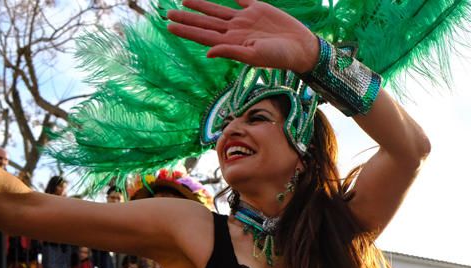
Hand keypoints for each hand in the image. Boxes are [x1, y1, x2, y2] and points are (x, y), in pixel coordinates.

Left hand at [166, 0, 319, 72]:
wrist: (302, 48)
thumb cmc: (280, 57)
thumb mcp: (255, 57)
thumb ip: (231, 52)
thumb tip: (207, 52)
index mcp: (232, 43)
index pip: (203, 35)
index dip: (186, 30)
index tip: (169, 26)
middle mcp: (235, 30)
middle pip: (206, 22)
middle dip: (187, 18)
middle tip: (168, 13)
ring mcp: (245, 19)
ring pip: (217, 10)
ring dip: (201, 5)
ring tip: (184, 0)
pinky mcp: (257, 9)